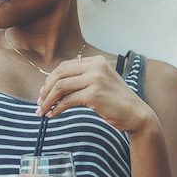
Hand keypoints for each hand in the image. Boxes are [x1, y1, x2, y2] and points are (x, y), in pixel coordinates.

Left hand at [36, 56, 158, 134]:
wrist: (137, 114)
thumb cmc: (118, 102)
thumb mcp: (102, 83)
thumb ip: (85, 78)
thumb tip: (57, 85)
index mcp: (97, 61)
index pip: (65, 66)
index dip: (50, 79)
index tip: (43, 93)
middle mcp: (96, 67)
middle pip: (59, 74)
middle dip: (45, 89)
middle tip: (39, 102)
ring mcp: (95, 79)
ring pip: (60, 87)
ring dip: (47, 100)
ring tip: (42, 111)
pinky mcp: (94, 94)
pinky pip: (67, 101)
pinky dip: (56, 108)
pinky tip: (53, 115)